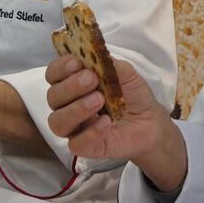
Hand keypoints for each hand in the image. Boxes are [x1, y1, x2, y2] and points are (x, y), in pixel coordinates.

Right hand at [45, 57, 185, 189]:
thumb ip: (110, 64)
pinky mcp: (85, 147)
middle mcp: (67, 105)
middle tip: (92, 79)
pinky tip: (106, 123)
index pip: (53, 74)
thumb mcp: (126, 73)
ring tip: (99, 100)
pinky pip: (76, 144)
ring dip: (76, 109)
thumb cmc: (132, 95)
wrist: (150, 120)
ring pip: (57, 122)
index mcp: (72, 82)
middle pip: (53, 96)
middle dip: (70, 86)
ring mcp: (74, 128)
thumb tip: (97, 55)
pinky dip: (90, 133)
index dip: (60, 68)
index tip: (76, 63)